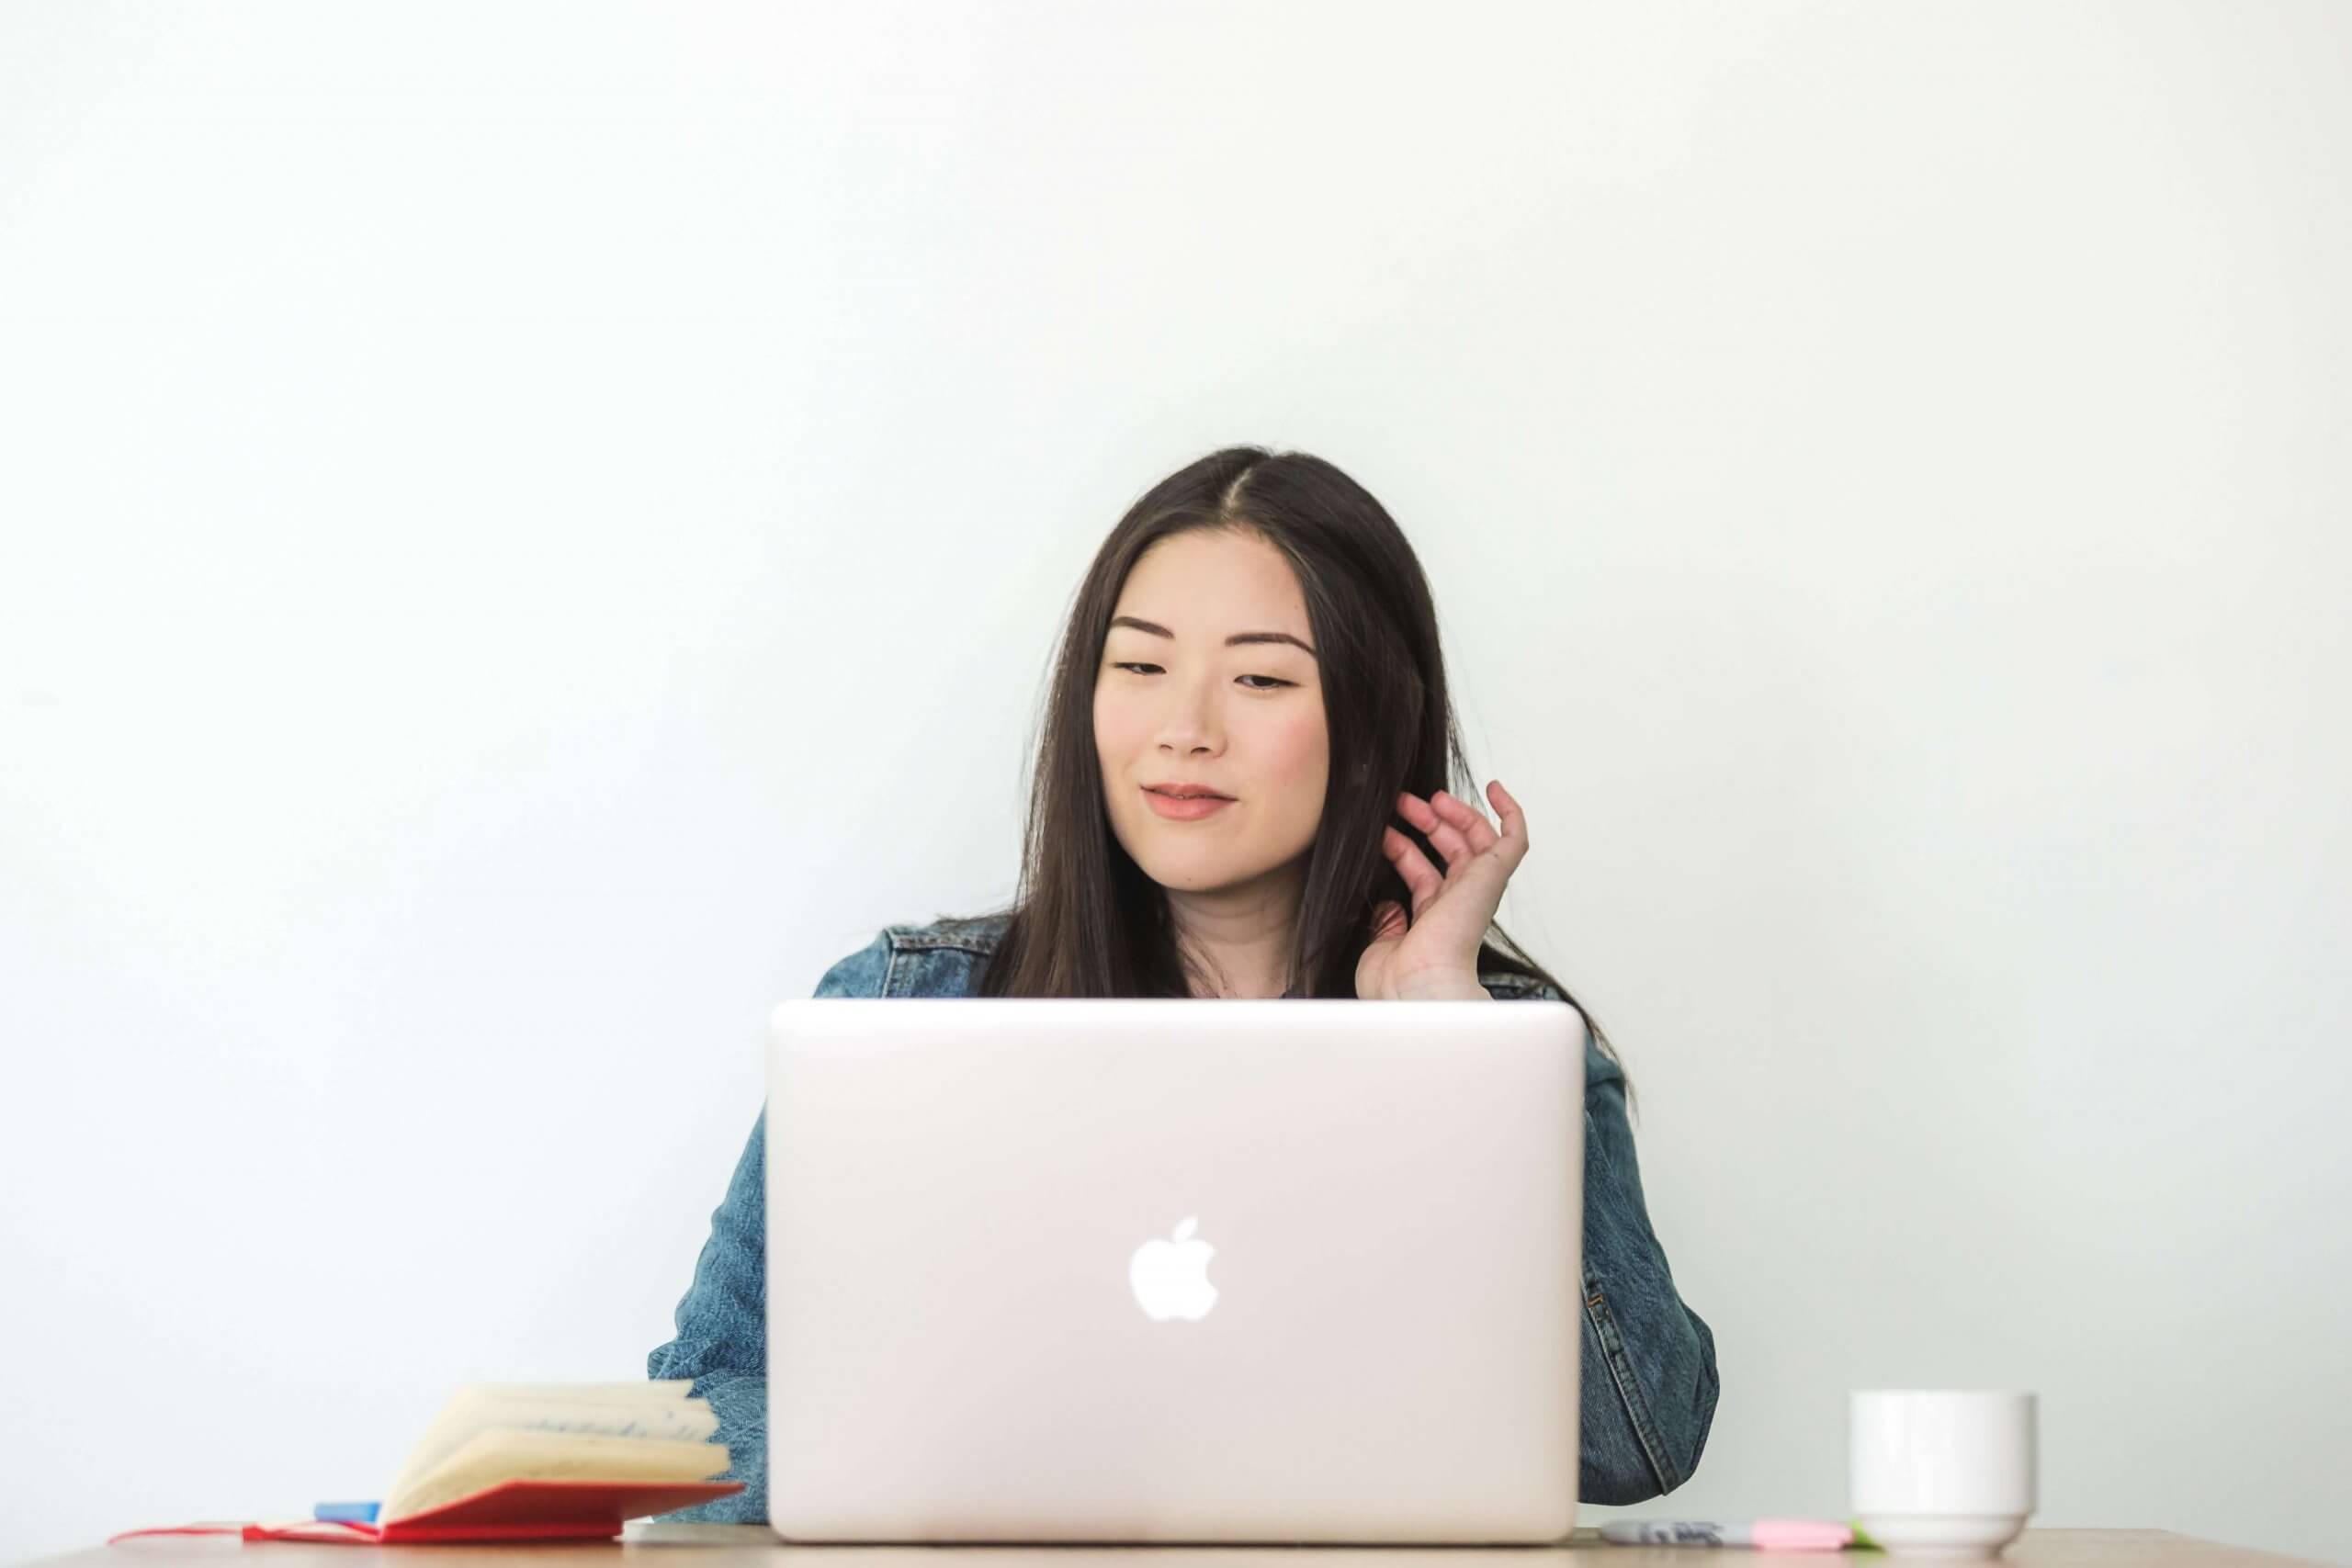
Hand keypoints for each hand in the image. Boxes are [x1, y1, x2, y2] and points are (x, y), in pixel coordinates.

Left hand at [1356, 779, 1528, 1000]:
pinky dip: (1510, 812)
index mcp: (1434, 923)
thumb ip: (1386, 922)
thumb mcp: (1379, 946)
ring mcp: (1477, 890)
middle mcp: (1459, 905)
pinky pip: (1514, 840)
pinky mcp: (1492, 878)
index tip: (1385, 832)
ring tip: (1426, 796)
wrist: (1416, 988)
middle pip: (1452, 852)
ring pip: (1478, 840)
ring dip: (1453, 813)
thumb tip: (1388, 905)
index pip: (1425, 876)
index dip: (1404, 850)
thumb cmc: (1396, 983)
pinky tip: (1494, 787)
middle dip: (1427, 823)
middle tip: (1403, 802)